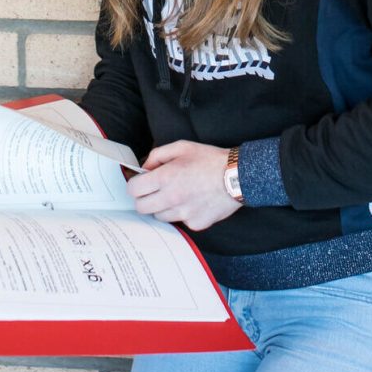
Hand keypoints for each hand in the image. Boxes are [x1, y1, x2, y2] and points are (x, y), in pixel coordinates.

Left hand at [127, 140, 241, 230]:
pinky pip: (179, 222)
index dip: (135, 185)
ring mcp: (183, 214)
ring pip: (159, 216)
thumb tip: (144, 167)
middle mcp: (171, 198)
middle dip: (144, 198)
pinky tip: (192, 202)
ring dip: (162, 207)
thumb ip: (158, 155)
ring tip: (177, 194)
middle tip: (154, 191)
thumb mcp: (182, 147)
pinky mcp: (195, 224)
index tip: (141, 182)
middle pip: (141, 208)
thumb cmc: (210, 160)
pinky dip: (181, 213)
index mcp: (166, 178)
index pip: (134, 190)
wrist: (237, 177)